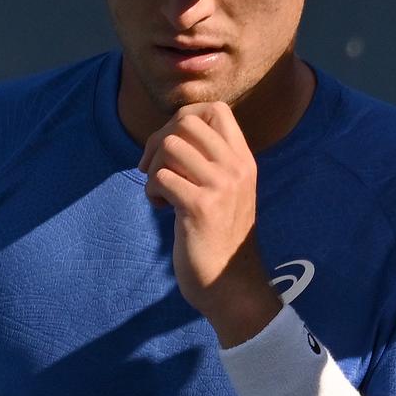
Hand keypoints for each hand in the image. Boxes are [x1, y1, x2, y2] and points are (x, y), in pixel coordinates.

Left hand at [140, 102, 280, 344]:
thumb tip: (170, 134)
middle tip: (155, 169)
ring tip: (160, 192)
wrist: (232, 285)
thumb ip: (210, 162)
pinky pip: (160, 177)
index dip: (184, 118)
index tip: (172, 147)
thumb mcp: (227, 191)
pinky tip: (161, 208)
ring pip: (170, 145)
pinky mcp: (200, 208)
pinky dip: (151, 191)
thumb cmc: (221, 238)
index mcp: (244, 160)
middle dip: (159, 140)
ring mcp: (221, 186)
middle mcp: (237, 168)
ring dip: (154, 167)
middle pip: (186, 121)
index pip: (216, 110)